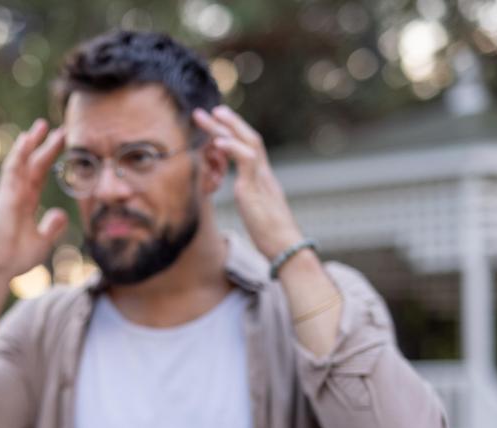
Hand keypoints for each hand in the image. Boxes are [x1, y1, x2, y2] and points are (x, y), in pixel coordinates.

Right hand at [0, 119, 67, 278]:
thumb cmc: (16, 258)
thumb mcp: (42, 241)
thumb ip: (51, 226)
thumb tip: (61, 213)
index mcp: (26, 203)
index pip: (39, 174)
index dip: (50, 157)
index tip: (61, 141)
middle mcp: (17, 195)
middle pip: (32, 163)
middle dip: (43, 145)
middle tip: (56, 127)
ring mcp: (10, 194)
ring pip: (20, 162)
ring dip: (31, 143)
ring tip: (42, 126)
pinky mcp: (5, 198)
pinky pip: (12, 171)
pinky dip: (19, 154)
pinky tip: (26, 140)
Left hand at [193, 106, 302, 260]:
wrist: (286, 248)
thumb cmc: (271, 236)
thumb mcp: (256, 211)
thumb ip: (250, 196)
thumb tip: (243, 192)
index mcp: (263, 179)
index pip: (250, 148)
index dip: (235, 133)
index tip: (219, 123)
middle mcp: (263, 174)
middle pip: (249, 139)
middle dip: (229, 123)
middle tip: (211, 110)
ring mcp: (261, 180)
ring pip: (248, 143)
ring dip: (228, 128)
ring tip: (211, 116)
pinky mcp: (256, 190)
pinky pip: (246, 162)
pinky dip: (232, 149)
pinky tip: (218, 141)